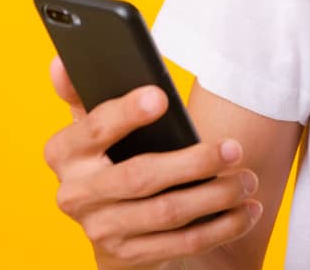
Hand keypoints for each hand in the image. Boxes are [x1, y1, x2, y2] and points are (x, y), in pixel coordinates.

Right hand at [42, 54, 263, 268]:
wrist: (107, 226)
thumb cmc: (107, 159)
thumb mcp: (89, 127)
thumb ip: (80, 93)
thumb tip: (62, 60)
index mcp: (63, 153)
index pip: (94, 128)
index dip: (126, 113)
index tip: (161, 97)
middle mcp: (75, 194)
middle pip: (139, 176)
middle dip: (193, 162)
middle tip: (234, 149)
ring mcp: (102, 229)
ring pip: (166, 212)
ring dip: (215, 196)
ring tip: (247, 179)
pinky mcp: (129, 256)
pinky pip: (182, 243)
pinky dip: (220, 227)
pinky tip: (246, 210)